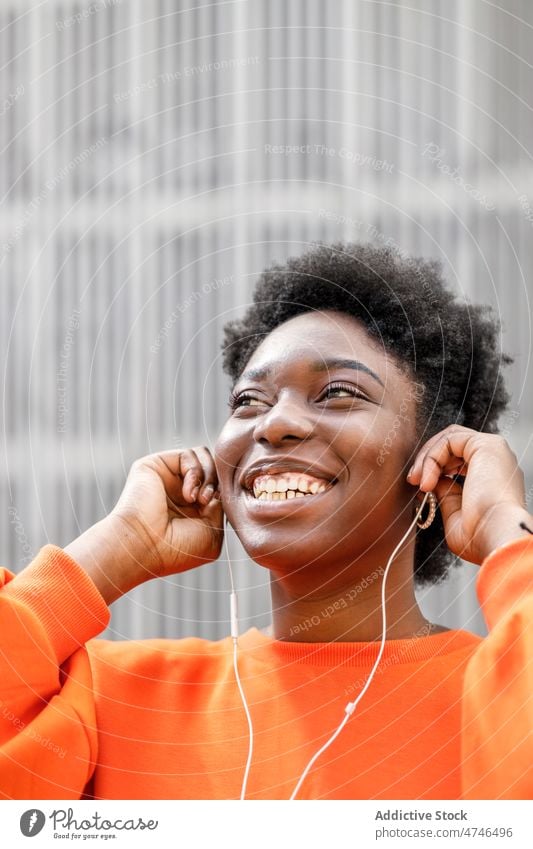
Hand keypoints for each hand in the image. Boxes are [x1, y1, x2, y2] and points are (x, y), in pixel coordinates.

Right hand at [66, 447, 223, 602]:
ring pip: (204, 457)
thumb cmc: (178, 548)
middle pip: (214, 468)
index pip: (220, 485)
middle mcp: (181, 490)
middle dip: (219, 483)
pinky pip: (190, 454)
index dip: (227, 491)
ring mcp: (169, 477)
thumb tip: (219, 484)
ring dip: (209, 476)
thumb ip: (222, 505)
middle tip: (207, 502)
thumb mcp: (213, 531)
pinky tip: (188, 494)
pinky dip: (195, 472)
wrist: (145, 547)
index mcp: (193, 508)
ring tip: (200, 499)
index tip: (222, 507)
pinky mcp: (157, 464)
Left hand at [407, 425, 531, 563]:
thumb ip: (445, 494)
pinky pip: (450, 440)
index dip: (434, 467)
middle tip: (413, 480)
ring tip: (418, 482)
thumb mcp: (455, 515)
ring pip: (449, 439)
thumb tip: (433, 482)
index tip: (419, 487)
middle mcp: (495, 460)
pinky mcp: (487, 444)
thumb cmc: (480, 536)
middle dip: (427, 460)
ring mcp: (493, 450)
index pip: (458, 457)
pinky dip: (433, 457)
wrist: (495, 537)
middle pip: (452, 443)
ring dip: (427, 459)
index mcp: (492, 476)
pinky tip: (427, 480)